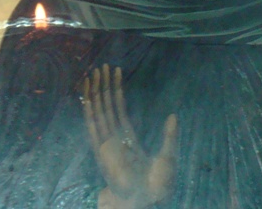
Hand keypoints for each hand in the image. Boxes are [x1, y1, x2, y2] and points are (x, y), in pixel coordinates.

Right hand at [83, 64, 177, 208]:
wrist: (147, 200)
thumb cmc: (158, 184)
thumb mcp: (168, 154)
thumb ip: (169, 135)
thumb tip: (173, 115)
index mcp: (128, 137)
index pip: (119, 109)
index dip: (116, 90)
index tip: (114, 72)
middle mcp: (114, 138)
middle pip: (106, 106)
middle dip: (102, 86)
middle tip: (100, 66)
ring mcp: (107, 143)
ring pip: (98, 112)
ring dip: (95, 92)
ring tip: (94, 73)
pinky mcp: (102, 150)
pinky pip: (94, 125)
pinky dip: (90, 109)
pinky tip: (88, 94)